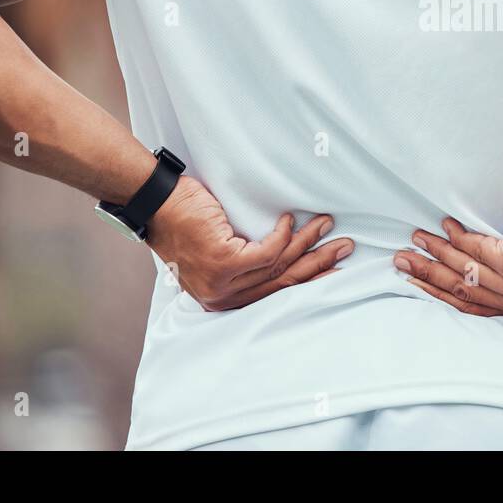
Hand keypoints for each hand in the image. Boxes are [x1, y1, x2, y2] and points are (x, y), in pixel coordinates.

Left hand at [148, 175, 353, 310]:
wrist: (158, 203)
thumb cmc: (183, 221)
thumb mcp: (214, 252)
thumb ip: (242, 265)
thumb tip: (283, 257)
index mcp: (222, 299)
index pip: (274, 293)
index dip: (306, 280)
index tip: (331, 270)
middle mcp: (223, 298)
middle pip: (283, 281)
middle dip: (318, 263)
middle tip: (344, 248)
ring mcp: (223, 283)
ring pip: (279, 264)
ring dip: (307, 242)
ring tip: (326, 224)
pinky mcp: (224, 262)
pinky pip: (267, 251)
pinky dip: (282, 235)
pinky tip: (288, 220)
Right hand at [393, 179, 502, 318]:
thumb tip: (476, 282)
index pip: (476, 307)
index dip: (442, 294)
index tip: (417, 283)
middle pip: (465, 291)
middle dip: (428, 275)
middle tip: (402, 261)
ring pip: (466, 270)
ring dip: (436, 253)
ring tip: (416, 239)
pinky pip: (476, 250)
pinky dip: (457, 237)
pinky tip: (445, 226)